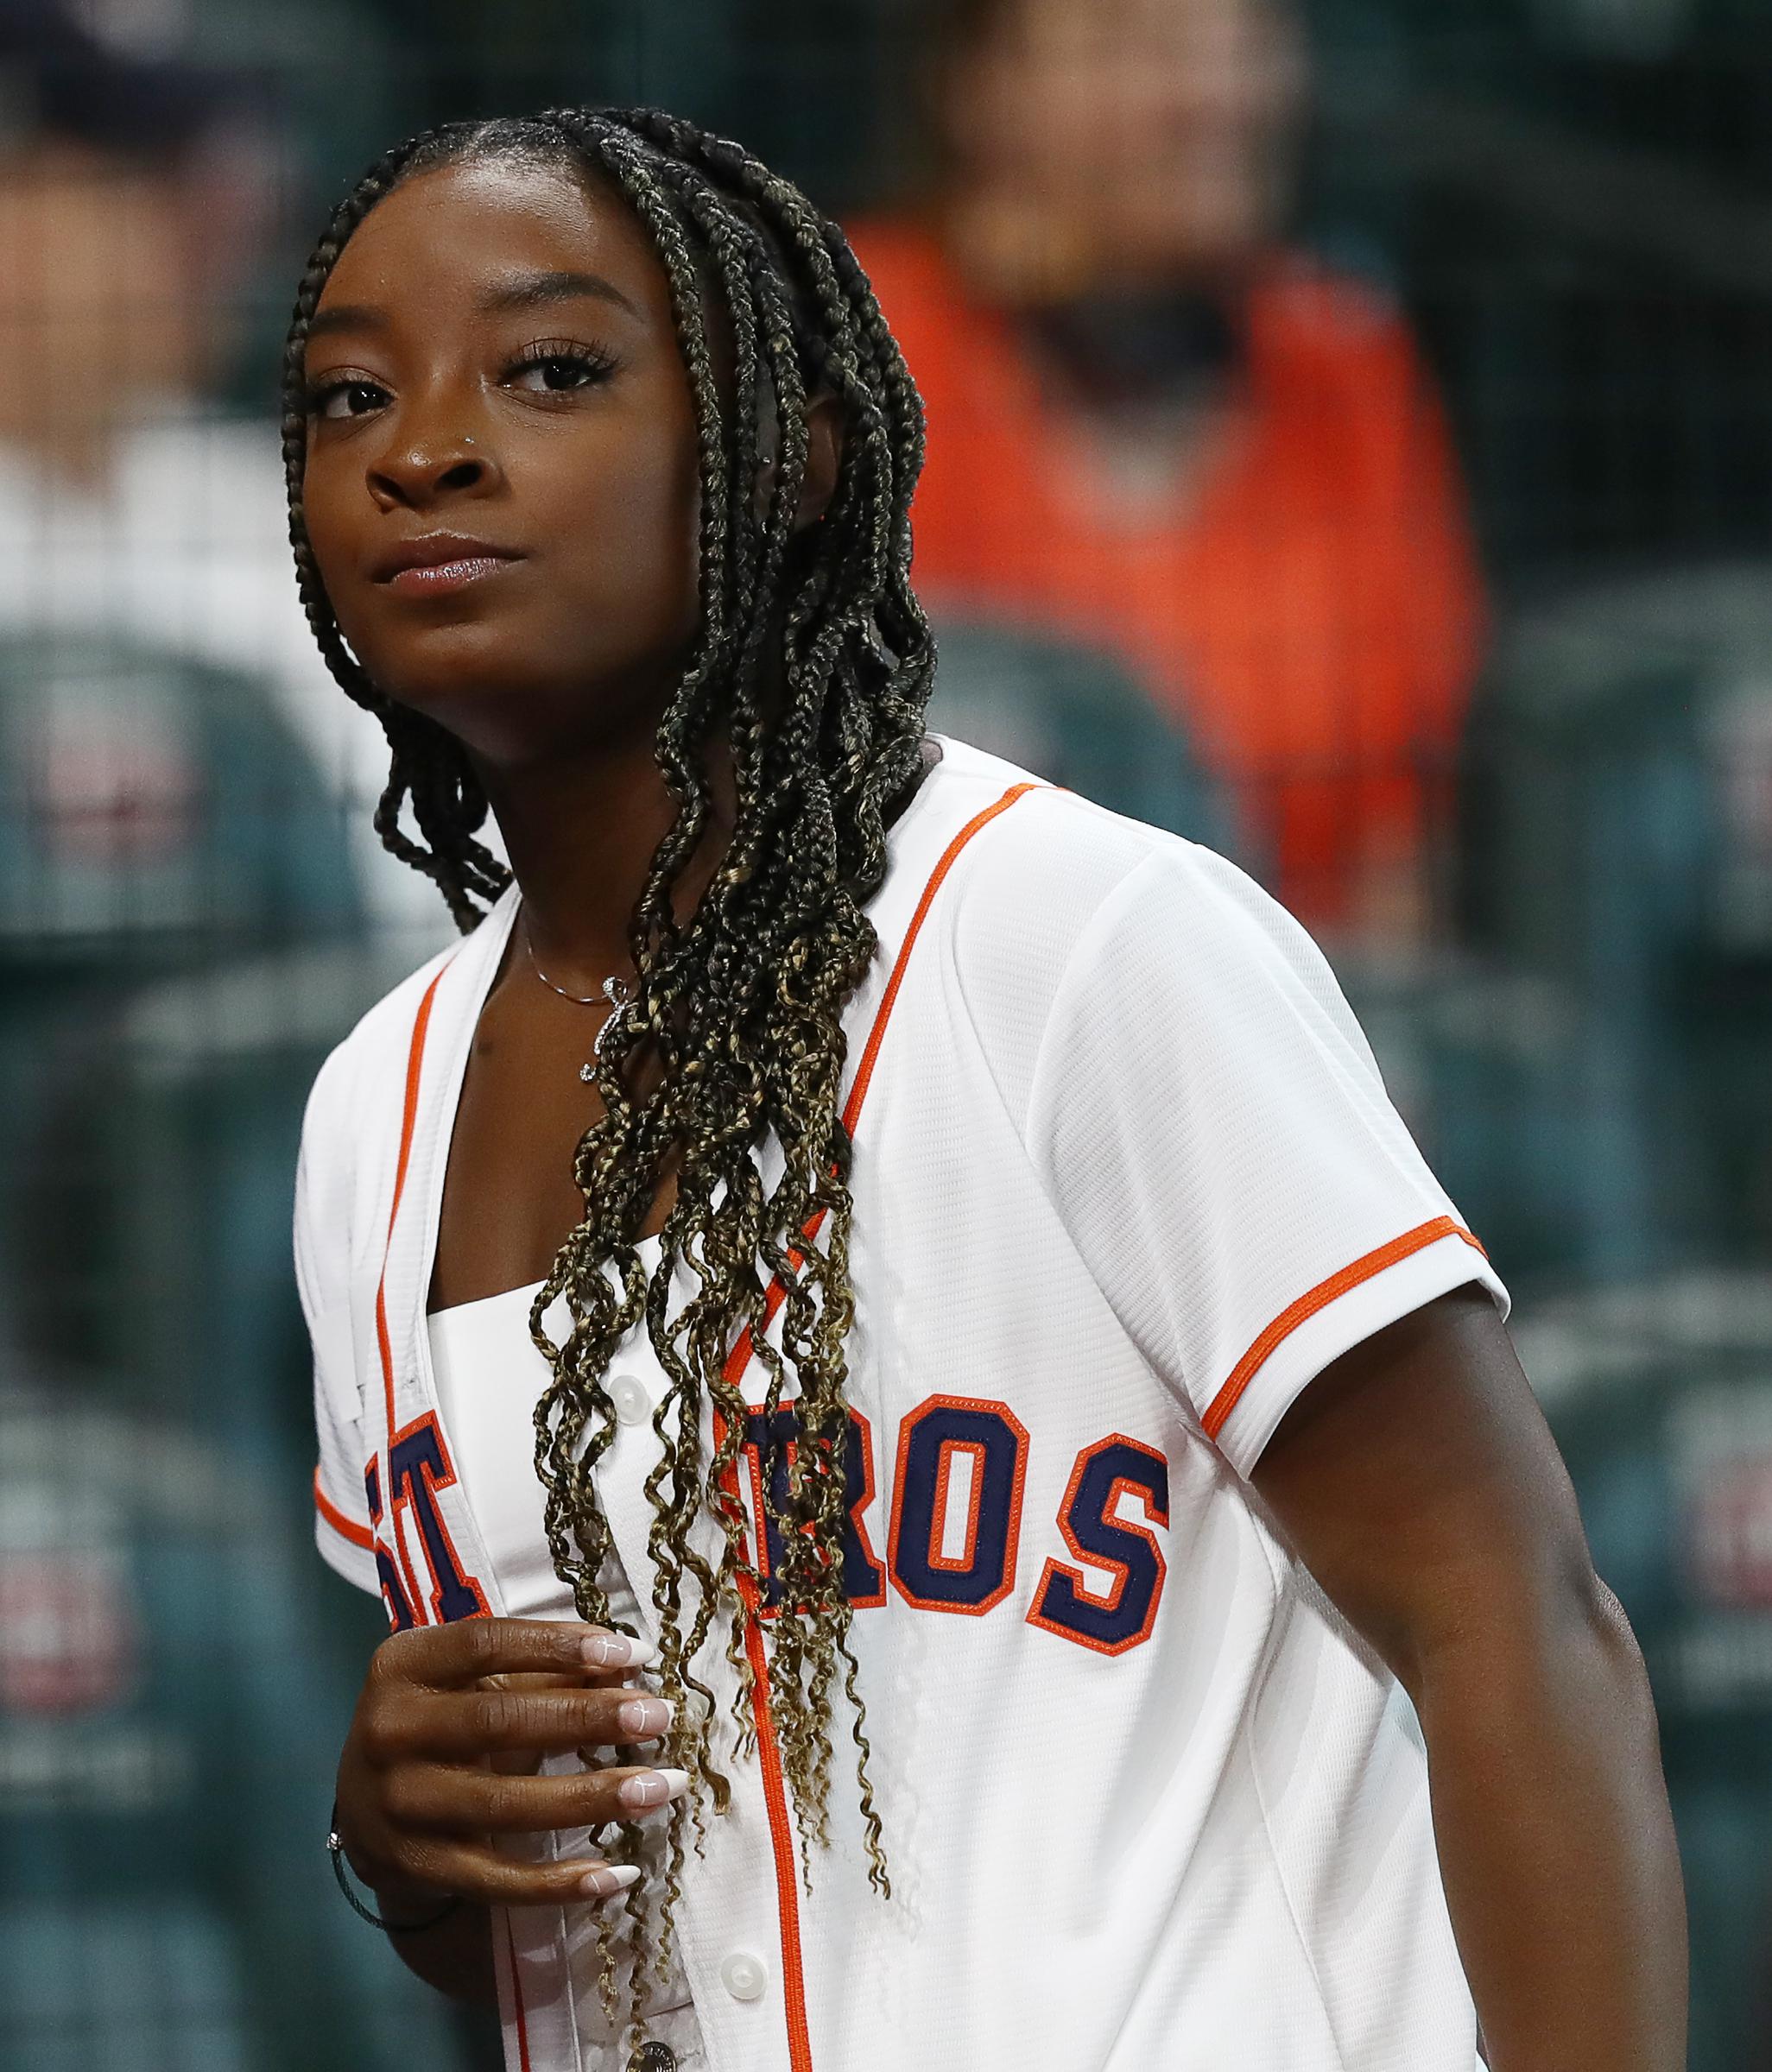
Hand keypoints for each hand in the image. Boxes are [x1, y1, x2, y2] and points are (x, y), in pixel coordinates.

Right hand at [334, 1618, 685, 1910]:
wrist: (361, 1801)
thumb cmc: (437, 1717)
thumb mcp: (469, 1679)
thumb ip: (538, 1669)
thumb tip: (627, 1665)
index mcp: (403, 1665)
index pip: (485, 1643)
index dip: (559, 1645)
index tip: (633, 1653)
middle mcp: (390, 1732)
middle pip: (499, 1722)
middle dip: (586, 1719)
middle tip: (657, 1718)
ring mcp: (398, 1805)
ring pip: (504, 1805)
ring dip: (592, 1798)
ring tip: (660, 1787)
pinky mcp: (416, 1868)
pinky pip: (496, 1880)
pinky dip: (560, 1883)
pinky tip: (619, 1874)